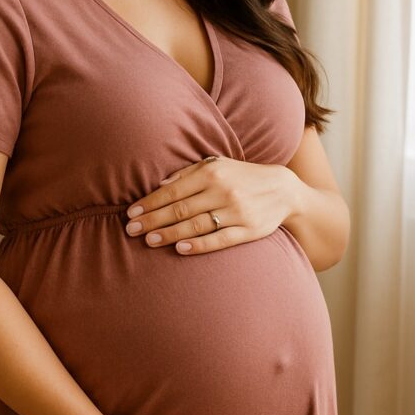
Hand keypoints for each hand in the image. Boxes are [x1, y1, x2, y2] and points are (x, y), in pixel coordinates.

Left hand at [124, 155, 297, 254]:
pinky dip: (199, 245)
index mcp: (212, 173)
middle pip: (180, 209)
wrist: (284, 189)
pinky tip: (180, 248)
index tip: (131, 214)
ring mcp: (237, 211)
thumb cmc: (242, 176)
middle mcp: (223, 191)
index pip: (173, 191)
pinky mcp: (248, 230)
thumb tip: (159, 186)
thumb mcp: (218, 165)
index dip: (150, 203)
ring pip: (196, 225)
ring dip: (170, 233)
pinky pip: (220, 239)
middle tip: (131, 231)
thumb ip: (188, 174)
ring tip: (149, 240)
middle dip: (153, 220)